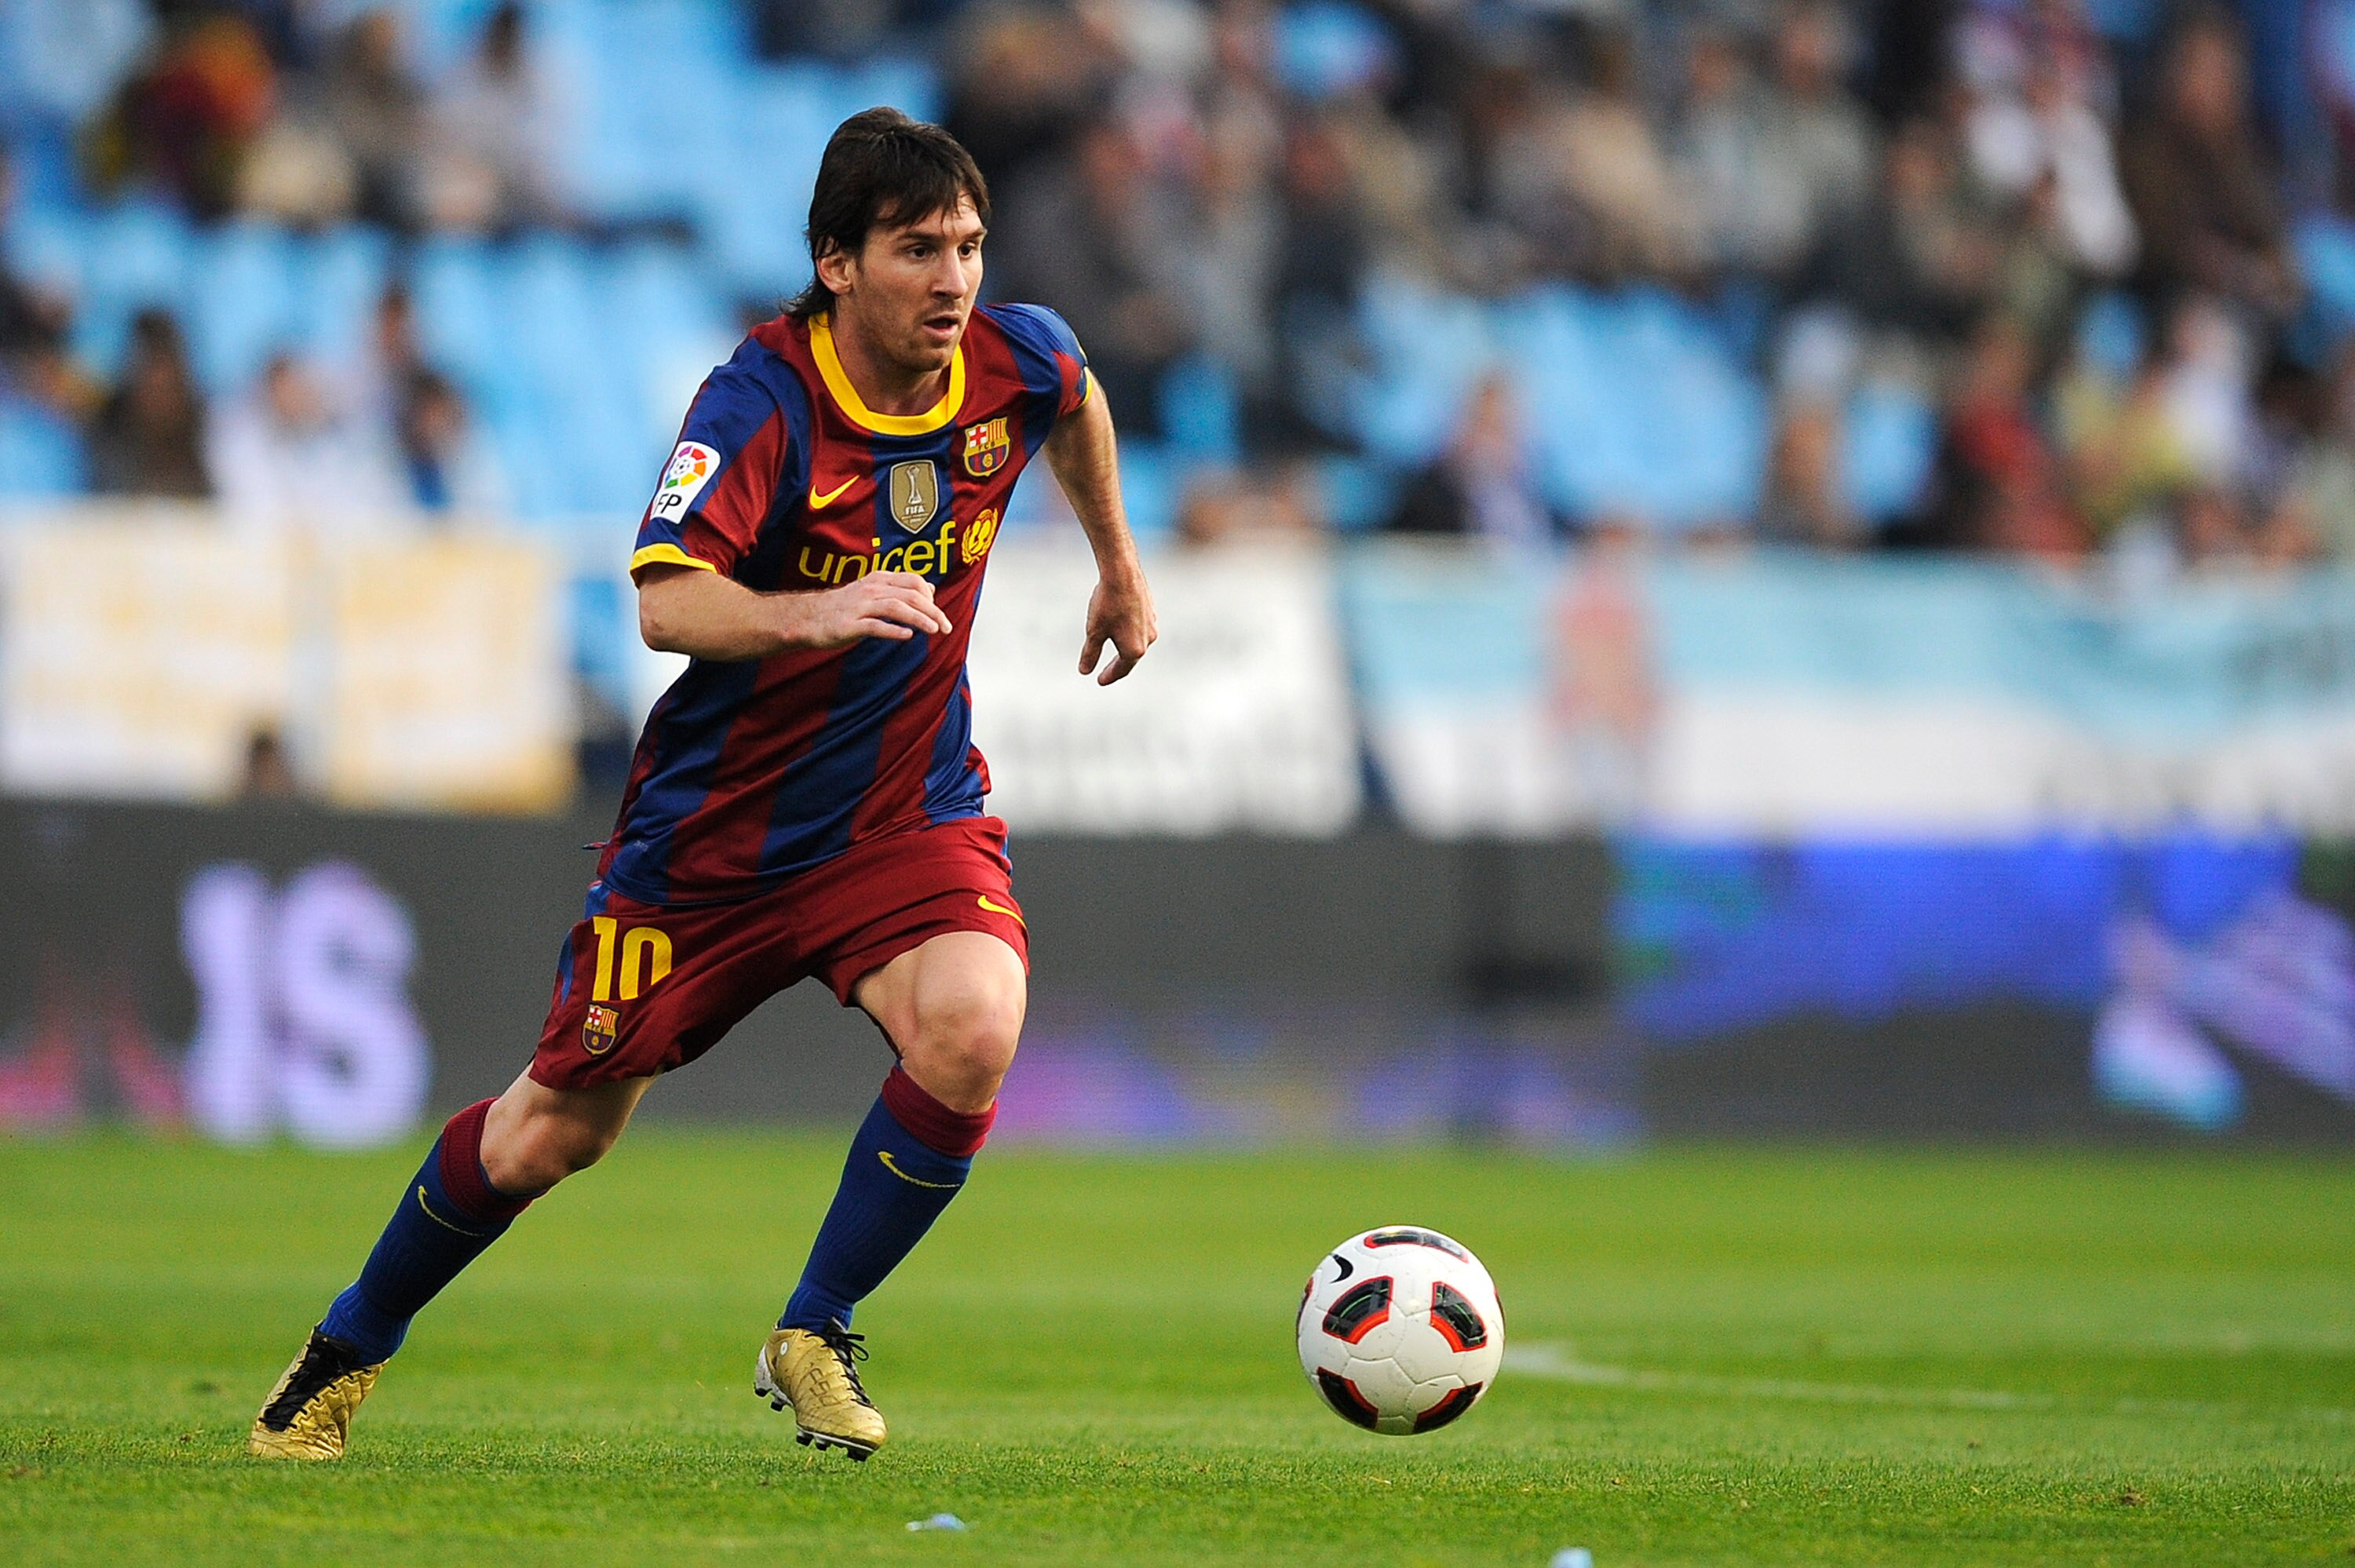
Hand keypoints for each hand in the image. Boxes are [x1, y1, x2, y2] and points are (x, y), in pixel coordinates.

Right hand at [787, 571, 951, 647]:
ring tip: (935, 630)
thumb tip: (931, 590)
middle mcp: (871, 589)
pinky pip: (875, 626)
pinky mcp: (849, 625)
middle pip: (911, 595)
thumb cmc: (843, 608)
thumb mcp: (872, 592)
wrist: (807, 618)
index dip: (931, 596)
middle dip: (933, 611)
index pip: (914, 581)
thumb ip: (899, 590)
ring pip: (897, 607)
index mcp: (878, 580)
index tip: (937, 612)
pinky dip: (893, 630)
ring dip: (919, 618)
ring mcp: (860, 606)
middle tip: (947, 627)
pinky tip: (908, 635)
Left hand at [1079, 569, 1156, 685]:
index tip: (1099, 681)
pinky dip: (1131, 634)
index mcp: (1134, 650)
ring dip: (1126, 650)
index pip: (1121, 670)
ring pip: (1138, 643)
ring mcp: (1152, 625)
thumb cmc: (1107, 604)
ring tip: (1116, 652)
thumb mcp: (1094, 632)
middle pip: (1131, 659)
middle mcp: (1148, 640)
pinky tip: (1123, 629)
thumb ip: (1090, 654)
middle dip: (1117, 666)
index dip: (1109, 676)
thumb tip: (1084, 671)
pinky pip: (1141, 629)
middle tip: (1105, 673)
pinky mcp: (1151, 611)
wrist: (1122, 573)